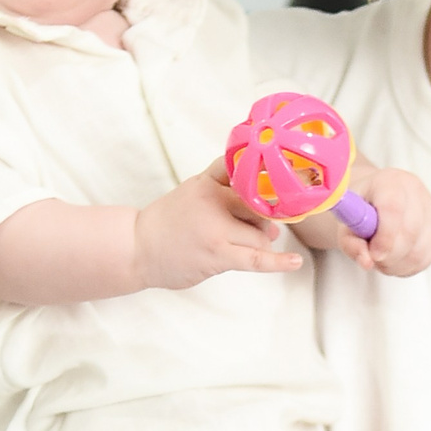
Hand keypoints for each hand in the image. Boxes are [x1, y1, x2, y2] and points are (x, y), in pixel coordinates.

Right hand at [133, 165, 303, 290]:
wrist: (136, 247)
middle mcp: (212, 199)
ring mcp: (215, 227)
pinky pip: (256, 258)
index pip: (245, 169)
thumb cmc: (169, 223)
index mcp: (207, 181)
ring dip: (258, 243)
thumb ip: (227, 193)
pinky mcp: (217, 253)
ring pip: (260, 234)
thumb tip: (272, 220)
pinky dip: (278, 261)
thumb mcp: (194, 193)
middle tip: (253, 227)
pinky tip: (294, 261)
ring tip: (237, 246)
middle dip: (264, 219)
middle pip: (260, 205)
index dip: (266, 174)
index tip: (286, 176)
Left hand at [331, 167, 430, 277]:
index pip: (394, 209)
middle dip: (389, 255)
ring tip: (380, 259)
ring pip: (420, 251)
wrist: (375, 199)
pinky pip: (425, 258)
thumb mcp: (346, 222)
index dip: (385, 237)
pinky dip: (406, 267)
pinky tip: (393, 260)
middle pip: (411, 232)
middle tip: (373, 258)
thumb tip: (366, 262)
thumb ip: (351, 241)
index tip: (373, 254)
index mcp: (390, 181)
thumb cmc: (359, 208)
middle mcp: (416, 193)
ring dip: (397, 264)